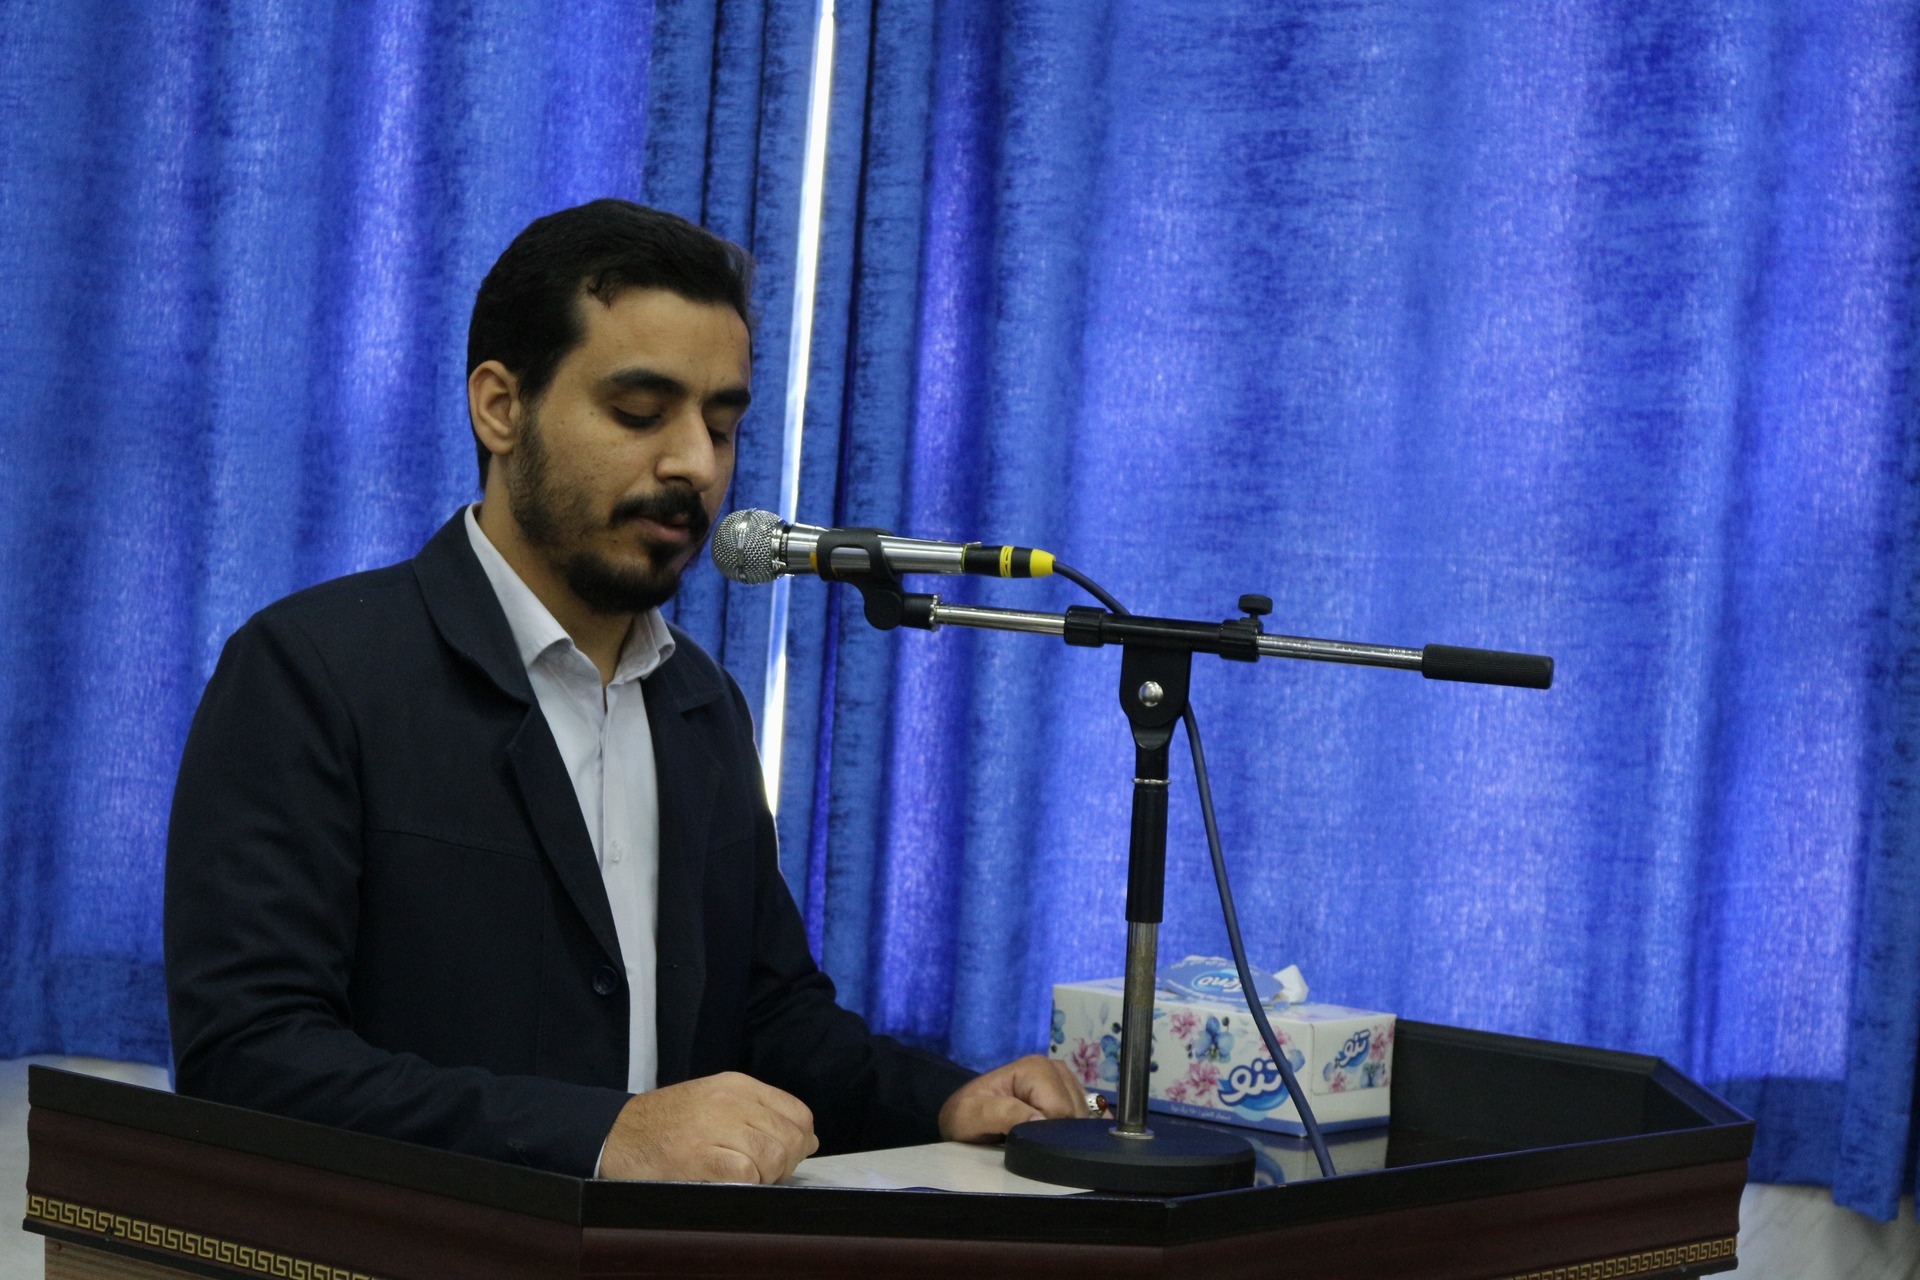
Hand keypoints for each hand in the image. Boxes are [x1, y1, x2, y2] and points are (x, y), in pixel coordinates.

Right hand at [597, 1072, 818, 1182]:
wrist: (618, 1134)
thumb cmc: (668, 1124)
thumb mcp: (715, 1101)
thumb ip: (760, 1115)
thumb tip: (807, 1139)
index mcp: (738, 1085)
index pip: (798, 1113)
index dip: (800, 1141)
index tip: (785, 1157)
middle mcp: (731, 1100)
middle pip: (790, 1138)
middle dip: (786, 1164)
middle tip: (764, 1175)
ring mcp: (714, 1126)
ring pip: (774, 1156)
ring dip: (767, 1177)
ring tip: (745, 1179)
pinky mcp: (699, 1155)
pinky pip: (746, 1174)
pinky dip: (746, 1185)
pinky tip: (728, 1183)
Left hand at [937, 1054, 1085, 1141]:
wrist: (967, 1118)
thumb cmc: (967, 1115)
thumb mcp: (971, 1116)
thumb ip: (1002, 1114)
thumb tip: (1041, 1121)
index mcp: (1036, 1067)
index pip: (1060, 1110)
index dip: (1045, 1132)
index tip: (1020, 1138)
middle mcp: (1056, 1069)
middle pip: (1076, 1114)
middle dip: (1057, 1134)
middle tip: (1028, 1140)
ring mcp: (1066, 1082)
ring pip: (1085, 1118)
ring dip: (1066, 1135)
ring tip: (1039, 1138)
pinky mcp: (1072, 1096)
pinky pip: (1090, 1117)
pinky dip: (1080, 1132)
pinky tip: (1062, 1139)